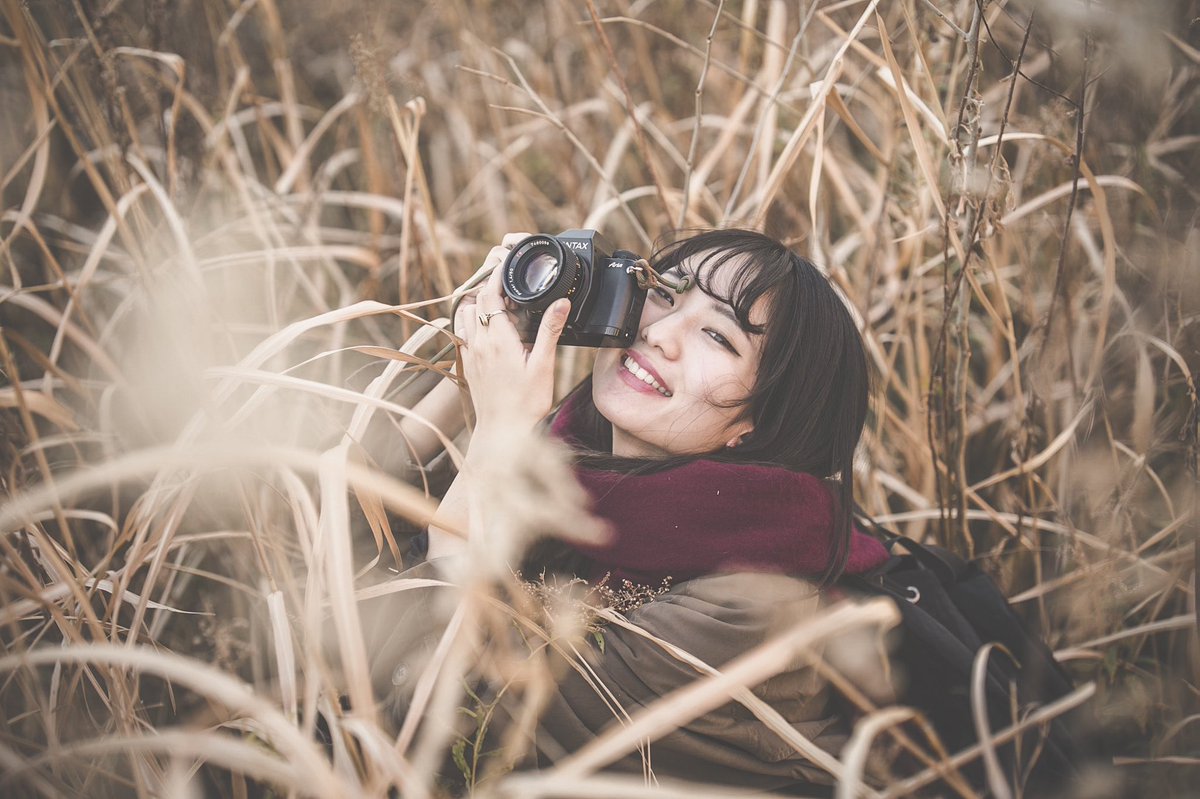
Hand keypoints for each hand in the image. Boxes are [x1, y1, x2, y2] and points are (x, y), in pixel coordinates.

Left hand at [455, 234, 570, 432]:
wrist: (503, 434)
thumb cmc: (526, 403)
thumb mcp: (544, 365)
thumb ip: (550, 331)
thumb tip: (561, 303)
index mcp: (497, 339)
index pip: (489, 293)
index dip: (496, 274)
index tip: (507, 262)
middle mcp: (478, 344)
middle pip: (475, 300)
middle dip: (488, 286)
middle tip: (508, 282)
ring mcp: (470, 355)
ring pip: (465, 316)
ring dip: (479, 305)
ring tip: (500, 304)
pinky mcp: (468, 366)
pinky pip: (464, 334)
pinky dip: (474, 323)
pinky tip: (491, 330)